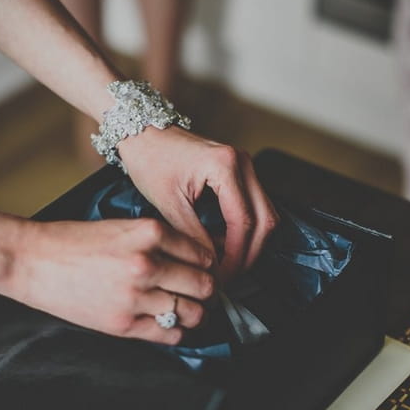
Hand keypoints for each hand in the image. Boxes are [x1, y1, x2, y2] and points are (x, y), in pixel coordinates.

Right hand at [8, 217, 214, 341]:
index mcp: (149, 233)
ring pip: (193, 312)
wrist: (31, 260)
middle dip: (208, 291)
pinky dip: (178, 333)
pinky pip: (170, 334)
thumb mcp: (122, 226)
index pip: (202, 254)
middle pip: (204, 284)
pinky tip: (171, 326)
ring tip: (192, 311)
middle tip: (204, 293)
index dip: (208, 265)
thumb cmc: (71, 242)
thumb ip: (157, 241)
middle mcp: (147, 263)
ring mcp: (136, 296)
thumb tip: (191, 259)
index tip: (206, 271)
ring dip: (197, 314)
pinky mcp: (123, 324)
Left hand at [118, 127, 278, 281]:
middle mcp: (243, 163)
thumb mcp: (168, 204)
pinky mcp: (241, 172)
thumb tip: (210, 267)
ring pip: (265, 215)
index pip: (244, 222)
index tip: (222, 277)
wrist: (143, 132)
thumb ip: (193, 236)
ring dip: (250, 244)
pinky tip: (224, 245)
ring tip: (226, 263)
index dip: (236, 256)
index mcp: (225, 166)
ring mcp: (246, 166)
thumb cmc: (150, 160)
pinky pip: (255, 207)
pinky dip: (244, 230)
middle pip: (266, 220)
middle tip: (229, 277)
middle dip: (250, 254)